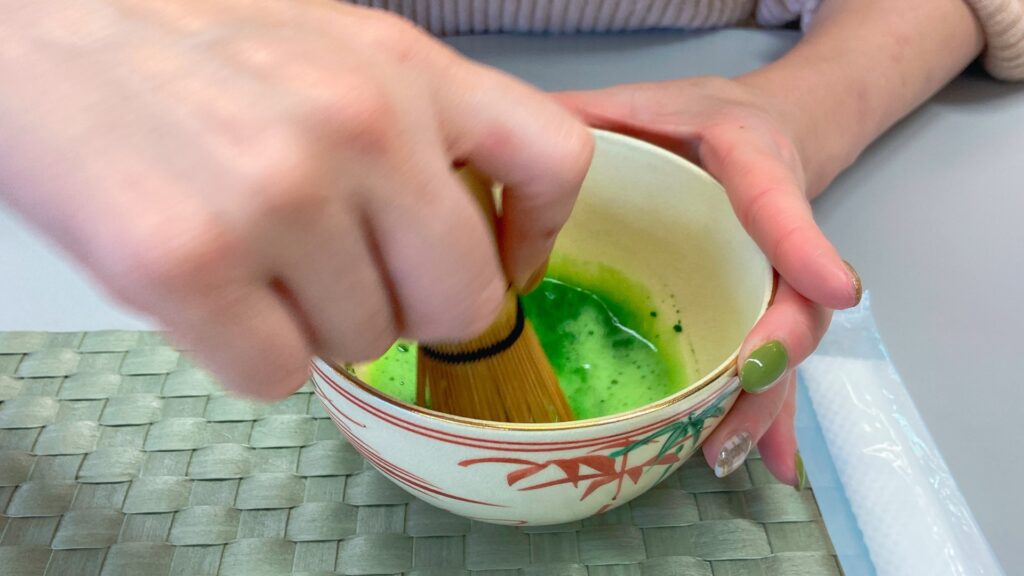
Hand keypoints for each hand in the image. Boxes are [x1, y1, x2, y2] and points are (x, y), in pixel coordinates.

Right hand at [0, 1, 592, 398]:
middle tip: (352, 279)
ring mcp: (277, 199)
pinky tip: (218, 296)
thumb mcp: (337, 51)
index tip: (503, 263)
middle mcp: (360, 128)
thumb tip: (477, 238)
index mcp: (406, 67)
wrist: (39, 30)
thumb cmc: (193, 46)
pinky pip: (279, 376)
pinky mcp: (188, 266)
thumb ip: (418, 132)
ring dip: (318, 325)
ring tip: (257, 259)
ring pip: (366, 345)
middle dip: (413, 309)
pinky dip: (253, 354)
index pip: (554, 162)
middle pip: (465, 299)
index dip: (536, 235)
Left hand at [556, 77, 860, 485]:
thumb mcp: (649, 98)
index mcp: (753, 164)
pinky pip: (768, 367)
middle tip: (748, 381)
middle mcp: (772, 233)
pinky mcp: (760, 309)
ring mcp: (771, 278)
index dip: (801, 244)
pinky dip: (765, 415)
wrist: (765, 130)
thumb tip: (526, 134)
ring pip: (782, 348)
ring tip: (726, 450)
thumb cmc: (703, 117)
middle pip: (792, 298)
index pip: (778, 201)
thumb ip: (597, 112)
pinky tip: (759, 461)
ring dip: (762, 404)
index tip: (833, 288)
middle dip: (777, 348)